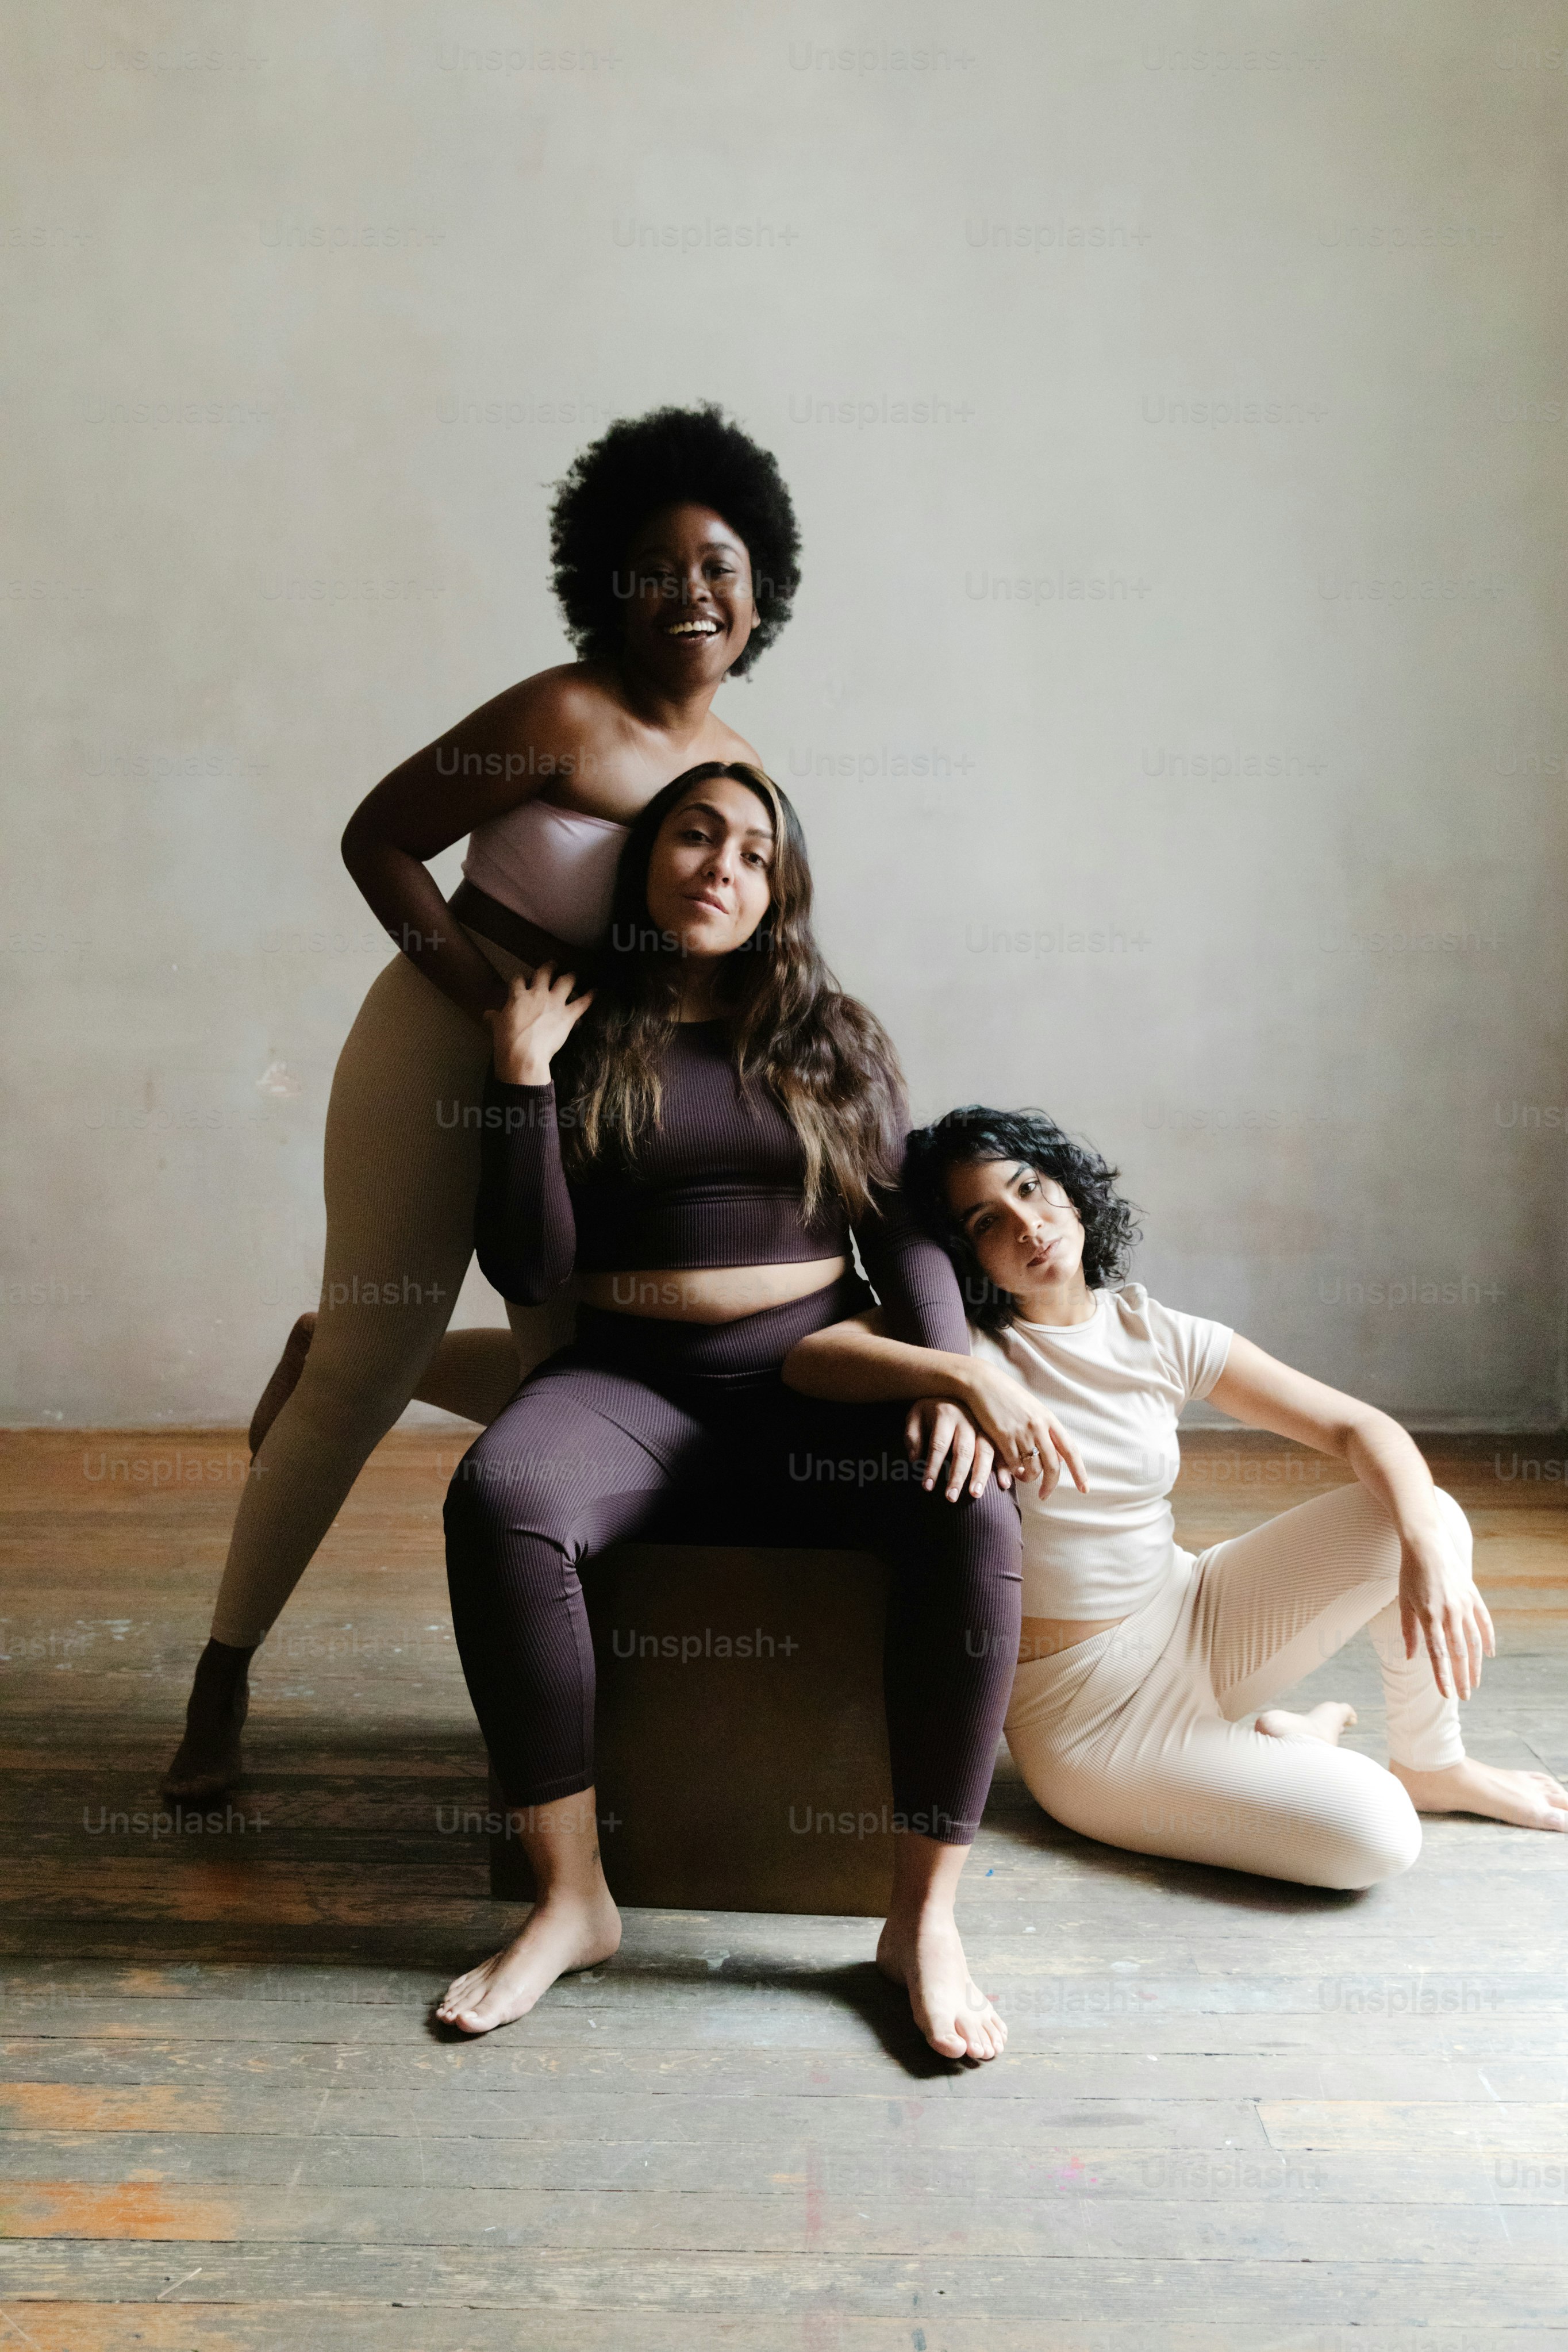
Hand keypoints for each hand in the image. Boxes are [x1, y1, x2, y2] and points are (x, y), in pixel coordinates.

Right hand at [484, 964, 593, 1086]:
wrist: (523, 1054)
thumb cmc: (507, 1041)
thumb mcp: (496, 1026)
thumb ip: (494, 1017)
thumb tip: (488, 1014)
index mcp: (518, 996)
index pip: (519, 979)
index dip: (522, 978)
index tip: (524, 978)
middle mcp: (537, 994)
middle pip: (544, 973)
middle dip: (549, 967)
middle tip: (553, 964)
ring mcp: (554, 1003)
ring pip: (565, 982)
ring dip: (570, 977)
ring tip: (574, 974)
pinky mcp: (567, 1015)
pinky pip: (582, 1003)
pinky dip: (590, 997)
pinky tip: (596, 991)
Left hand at [905, 1399, 1004, 1500]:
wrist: (954, 1388)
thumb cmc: (930, 1410)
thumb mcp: (915, 1415)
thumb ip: (912, 1436)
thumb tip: (915, 1459)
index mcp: (945, 1414)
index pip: (938, 1445)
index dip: (932, 1466)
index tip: (927, 1487)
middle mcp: (967, 1419)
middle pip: (963, 1450)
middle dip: (957, 1476)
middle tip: (951, 1497)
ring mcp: (984, 1426)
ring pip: (985, 1451)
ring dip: (981, 1474)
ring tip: (975, 1495)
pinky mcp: (995, 1432)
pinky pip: (1002, 1450)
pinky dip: (1004, 1467)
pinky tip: (1005, 1484)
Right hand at [956, 1363, 1087, 1499]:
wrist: (983, 1382)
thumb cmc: (1007, 1396)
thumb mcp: (1033, 1409)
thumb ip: (1045, 1429)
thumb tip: (1056, 1453)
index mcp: (1049, 1419)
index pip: (1070, 1450)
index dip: (1079, 1472)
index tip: (1084, 1489)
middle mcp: (1039, 1426)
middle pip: (1052, 1465)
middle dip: (1050, 1484)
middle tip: (1044, 1495)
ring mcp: (1021, 1431)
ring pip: (1032, 1467)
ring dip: (1029, 1478)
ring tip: (1023, 1478)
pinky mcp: (1003, 1436)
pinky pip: (1013, 1463)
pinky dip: (1014, 1471)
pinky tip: (1011, 1471)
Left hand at [1399, 1521, 1494, 1699]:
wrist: (1427, 1545)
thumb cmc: (1410, 1574)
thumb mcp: (1404, 1602)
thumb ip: (1408, 1631)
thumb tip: (1409, 1658)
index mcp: (1430, 1616)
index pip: (1438, 1654)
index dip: (1443, 1676)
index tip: (1447, 1695)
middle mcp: (1450, 1613)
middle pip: (1459, 1653)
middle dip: (1462, 1677)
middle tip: (1465, 1696)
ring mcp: (1465, 1605)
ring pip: (1475, 1642)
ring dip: (1476, 1664)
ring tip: (1475, 1682)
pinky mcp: (1474, 1597)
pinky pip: (1485, 1623)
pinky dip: (1489, 1640)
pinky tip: (1490, 1655)